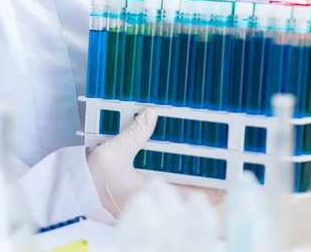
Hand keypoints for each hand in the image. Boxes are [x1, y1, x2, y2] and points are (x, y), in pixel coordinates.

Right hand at [87, 108, 224, 216]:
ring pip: (182, 190)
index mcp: (151, 193)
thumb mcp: (113, 152)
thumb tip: (151, 113)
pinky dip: (183, 178)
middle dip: (210, 185)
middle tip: (232, 172)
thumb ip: (134, 134)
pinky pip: (170, 184)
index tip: (233, 183)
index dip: (213, 192)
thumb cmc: (94, 176)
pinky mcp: (144, 189)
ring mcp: (151, 195)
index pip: (190, 196)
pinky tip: (189, 166)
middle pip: (191, 194)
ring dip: (198, 182)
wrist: (77, 187)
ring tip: (218, 168)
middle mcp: (154, 198)